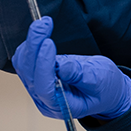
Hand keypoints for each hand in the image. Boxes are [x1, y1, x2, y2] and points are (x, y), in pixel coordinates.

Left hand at [12, 17, 130, 120]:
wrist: (107, 90)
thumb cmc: (106, 90)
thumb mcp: (100, 82)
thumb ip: (81, 76)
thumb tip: (62, 67)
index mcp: (61, 106)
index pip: (44, 87)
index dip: (43, 64)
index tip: (48, 43)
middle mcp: (45, 99)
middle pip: (29, 73)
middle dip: (34, 46)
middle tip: (43, 25)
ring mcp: (39, 87)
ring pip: (24, 64)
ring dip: (31, 43)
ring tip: (44, 25)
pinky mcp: (38, 75)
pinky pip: (26, 60)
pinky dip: (31, 45)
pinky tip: (41, 34)